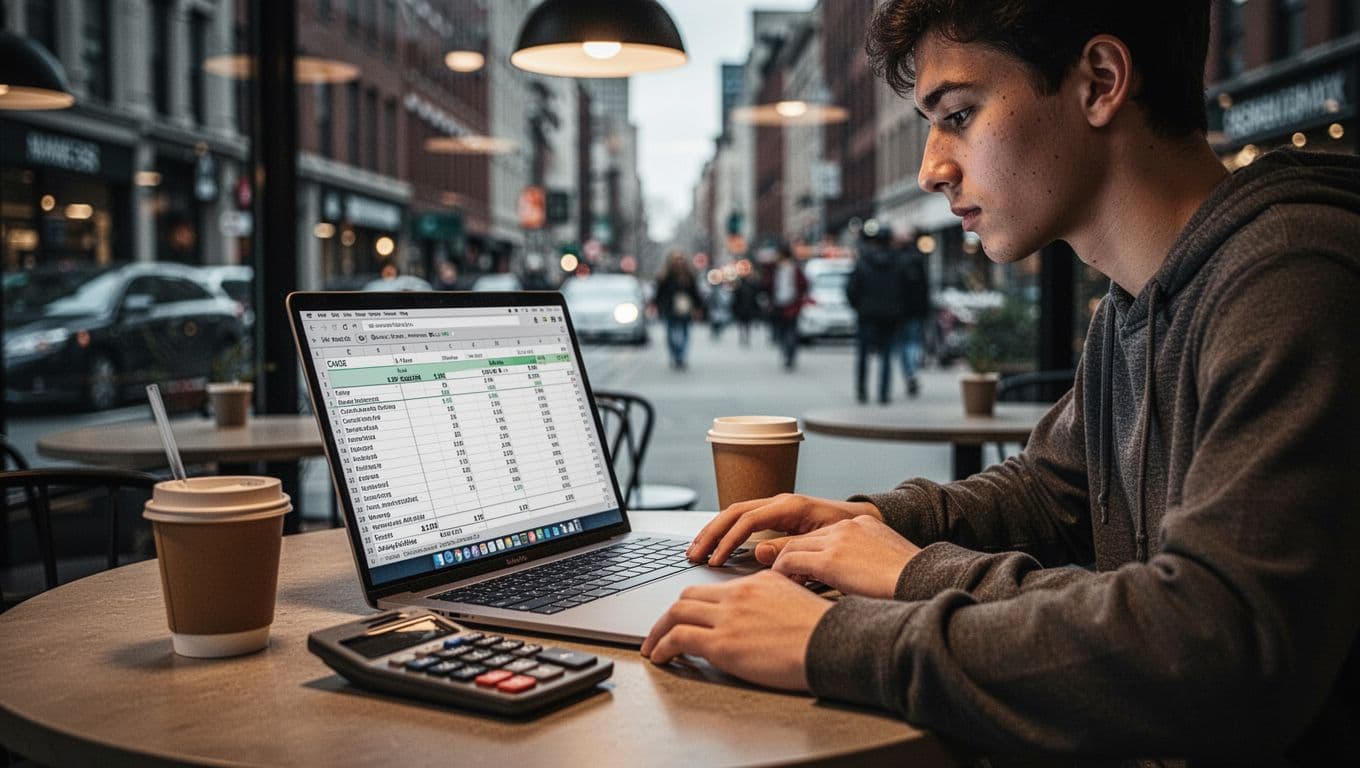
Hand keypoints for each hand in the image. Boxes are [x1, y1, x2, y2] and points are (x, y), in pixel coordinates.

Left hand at [640, 570, 832, 690]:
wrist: (834, 644)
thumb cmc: (825, 631)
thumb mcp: (798, 599)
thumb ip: (774, 596)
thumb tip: (765, 606)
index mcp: (756, 583)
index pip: (712, 588)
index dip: (693, 602)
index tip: (684, 615)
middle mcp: (738, 594)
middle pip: (688, 596)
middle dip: (668, 614)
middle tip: (660, 630)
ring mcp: (728, 617)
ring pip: (676, 613)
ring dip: (657, 631)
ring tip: (651, 646)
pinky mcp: (722, 643)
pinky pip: (678, 638)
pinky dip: (662, 647)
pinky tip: (659, 657)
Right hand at [688, 494, 881, 565]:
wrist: (868, 522)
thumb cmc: (850, 534)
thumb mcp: (822, 542)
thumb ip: (790, 547)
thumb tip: (756, 551)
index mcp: (791, 506)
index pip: (748, 519)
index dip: (728, 540)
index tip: (715, 560)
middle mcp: (781, 502)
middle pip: (734, 512)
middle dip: (711, 533)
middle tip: (692, 554)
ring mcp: (778, 507)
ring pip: (736, 513)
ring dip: (714, 531)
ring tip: (696, 550)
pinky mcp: (778, 516)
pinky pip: (745, 519)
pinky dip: (727, 531)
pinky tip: (716, 546)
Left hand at [761, 516, 921, 598]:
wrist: (924, 579)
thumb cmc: (912, 580)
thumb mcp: (887, 563)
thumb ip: (866, 564)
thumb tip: (855, 580)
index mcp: (862, 525)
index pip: (823, 535)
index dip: (808, 553)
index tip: (801, 572)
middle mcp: (847, 526)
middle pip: (803, 538)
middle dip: (789, 557)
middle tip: (783, 578)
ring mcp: (837, 540)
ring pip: (793, 548)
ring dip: (782, 567)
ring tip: (780, 585)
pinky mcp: (830, 558)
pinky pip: (792, 561)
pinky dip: (783, 574)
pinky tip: (784, 588)